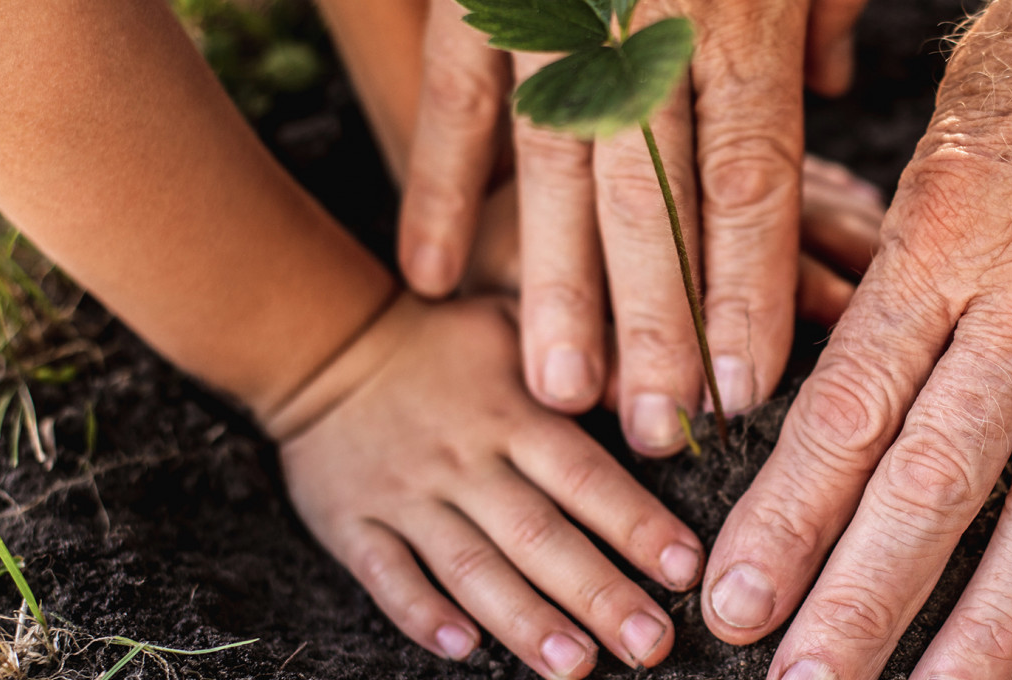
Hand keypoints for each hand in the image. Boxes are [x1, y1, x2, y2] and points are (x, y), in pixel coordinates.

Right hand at [272, 297, 703, 678]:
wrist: (325, 345)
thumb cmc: (443, 344)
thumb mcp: (517, 323)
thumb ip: (588, 361)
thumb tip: (665, 396)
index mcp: (513, 415)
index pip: (585, 477)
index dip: (637, 524)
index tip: (685, 569)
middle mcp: (465, 461)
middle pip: (538, 535)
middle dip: (598, 593)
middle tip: (650, 643)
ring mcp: (406, 496)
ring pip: (471, 566)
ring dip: (524, 620)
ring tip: (576, 665)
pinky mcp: (353, 522)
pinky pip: (387, 575)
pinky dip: (423, 614)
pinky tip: (465, 649)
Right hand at [397, 0, 869, 455]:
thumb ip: (820, 11)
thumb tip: (828, 88)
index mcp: (740, 16)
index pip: (749, 180)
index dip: (747, 290)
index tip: (742, 383)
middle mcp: (644, 24)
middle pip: (652, 199)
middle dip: (655, 325)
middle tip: (658, 425)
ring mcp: (552, 13)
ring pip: (553, 172)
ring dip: (556, 289)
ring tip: (562, 392)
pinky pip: (456, 101)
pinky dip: (438, 191)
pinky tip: (427, 278)